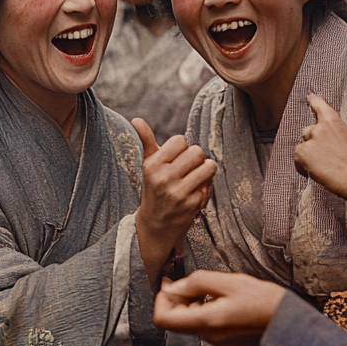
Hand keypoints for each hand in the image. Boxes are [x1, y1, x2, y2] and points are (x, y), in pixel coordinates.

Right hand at [132, 118, 216, 289]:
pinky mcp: (193, 204)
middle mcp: (165, 178)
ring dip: (205, 170)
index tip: (176, 159)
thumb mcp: (147, 165)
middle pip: (197, 151)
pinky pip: (210, 184)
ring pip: (208, 165)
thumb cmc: (153, 188)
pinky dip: (205, 187)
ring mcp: (179, 192)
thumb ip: (145, 140)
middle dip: (196, 158)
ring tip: (194, 178)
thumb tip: (136, 119)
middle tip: (188, 169)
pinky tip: (194, 193)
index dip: (182, 148)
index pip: (180, 140)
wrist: (154, 226)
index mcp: (153, 165)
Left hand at [152, 270, 285, 345]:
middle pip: (175, 321)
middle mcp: (209, 336)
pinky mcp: (224, 341)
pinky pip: (203, 324)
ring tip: (209, 288)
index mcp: (207, 322)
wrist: (289, 321)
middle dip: (175, 299)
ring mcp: (216, 341)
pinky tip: (218, 298)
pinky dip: (202, 309)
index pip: (163, 319)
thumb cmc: (264, 300)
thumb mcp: (229, 281)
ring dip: (190, 303)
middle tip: (186, 281)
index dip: (160, 300)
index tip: (169, 284)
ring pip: (189, 321)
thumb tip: (172, 288)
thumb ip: (196, 283)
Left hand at [293, 93, 346, 218]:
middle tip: (327, 158)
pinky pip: (297, 159)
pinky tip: (318, 173)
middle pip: (307, 131)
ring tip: (326, 167)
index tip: (309, 96)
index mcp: (334, 121)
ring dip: (309, 155)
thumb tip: (323, 141)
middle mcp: (320, 127)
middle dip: (313, 143)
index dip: (313, 101)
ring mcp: (310, 139)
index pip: (319, 105)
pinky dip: (304, 167)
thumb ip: (334, 134)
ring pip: (302, 146)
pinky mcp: (302, 153)